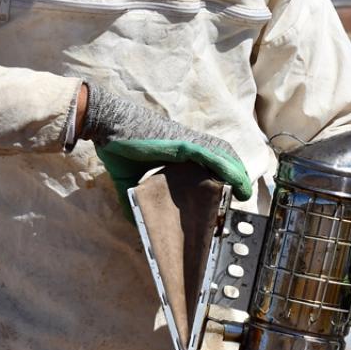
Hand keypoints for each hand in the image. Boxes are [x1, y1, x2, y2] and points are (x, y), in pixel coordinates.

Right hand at [78, 85, 251, 222]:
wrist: (107, 124)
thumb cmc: (117, 146)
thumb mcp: (127, 179)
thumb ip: (135, 199)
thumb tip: (136, 225)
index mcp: (176, 154)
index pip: (206, 164)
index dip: (221, 177)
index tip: (227, 195)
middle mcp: (186, 146)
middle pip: (221, 159)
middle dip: (234, 176)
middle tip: (239, 196)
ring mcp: (187, 143)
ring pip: (222, 157)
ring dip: (236, 173)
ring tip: (243, 192)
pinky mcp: (184, 144)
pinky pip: (213, 157)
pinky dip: (228, 169)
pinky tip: (238, 182)